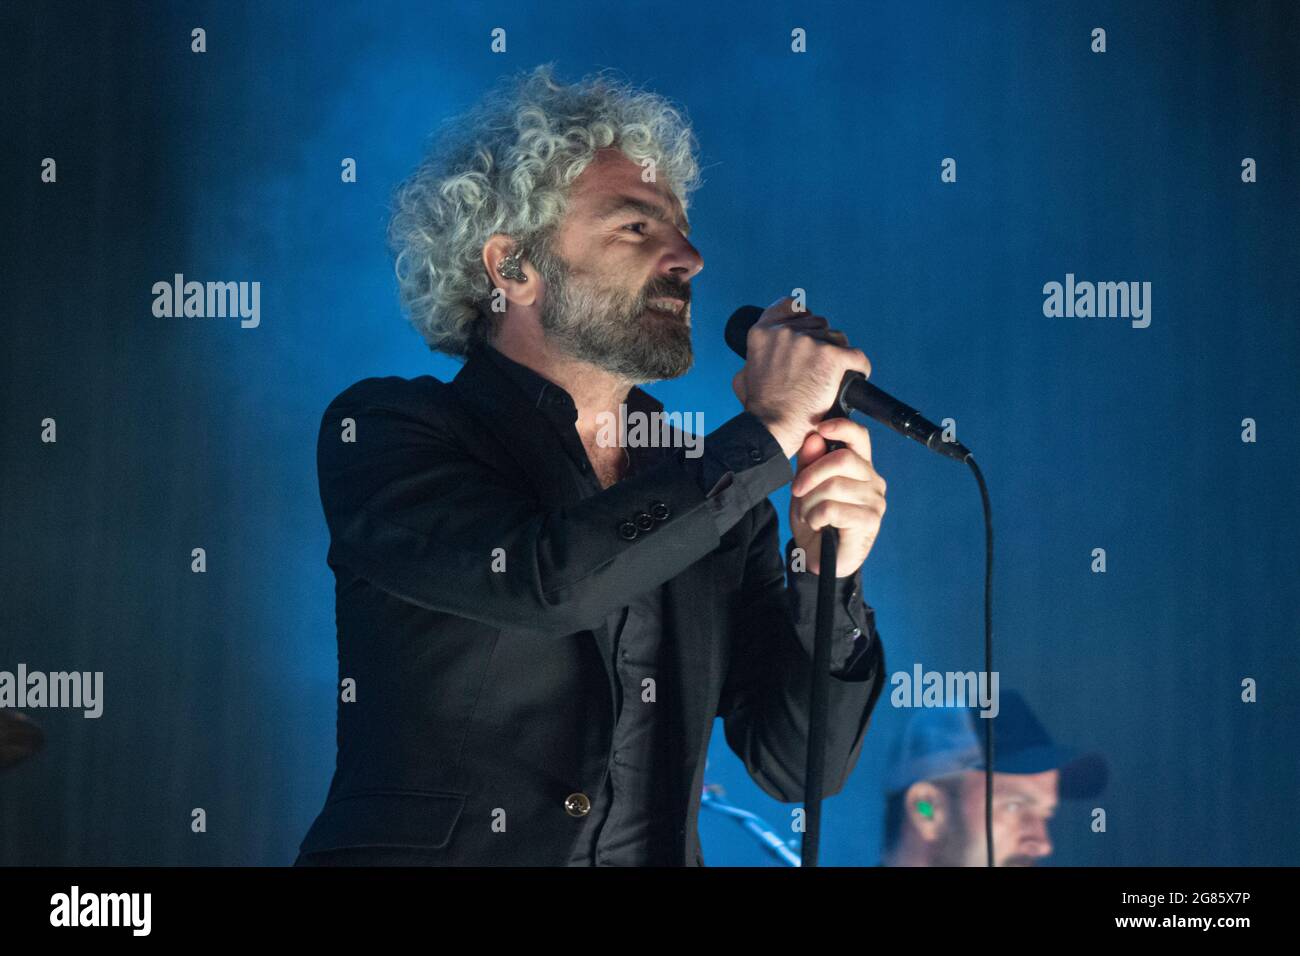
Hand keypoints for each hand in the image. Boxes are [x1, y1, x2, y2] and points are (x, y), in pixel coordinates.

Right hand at [731, 296, 870, 458]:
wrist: (774, 428)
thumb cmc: (760, 409)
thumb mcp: (743, 377)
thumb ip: (751, 360)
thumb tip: (757, 359)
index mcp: (762, 332)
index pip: (790, 306)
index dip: (802, 317)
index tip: (808, 329)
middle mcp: (785, 331)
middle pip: (818, 324)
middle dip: (820, 343)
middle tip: (816, 368)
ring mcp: (809, 342)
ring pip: (838, 339)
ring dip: (837, 355)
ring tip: (829, 379)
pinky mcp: (832, 357)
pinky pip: (857, 357)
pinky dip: (858, 369)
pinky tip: (853, 379)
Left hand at [789, 417, 886, 575]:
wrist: (818, 558)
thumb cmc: (815, 520)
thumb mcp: (804, 487)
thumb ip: (809, 462)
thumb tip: (814, 437)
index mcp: (859, 467)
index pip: (859, 437)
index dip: (841, 427)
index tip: (820, 428)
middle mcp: (872, 480)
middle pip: (841, 460)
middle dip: (811, 474)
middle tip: (797, 490)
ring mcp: (874, 501)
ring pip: (833, 486)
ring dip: (810, 501)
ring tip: (808, 514)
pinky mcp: (870, 520)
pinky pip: (833, 508)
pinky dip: (816, 517)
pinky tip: (818, 525)